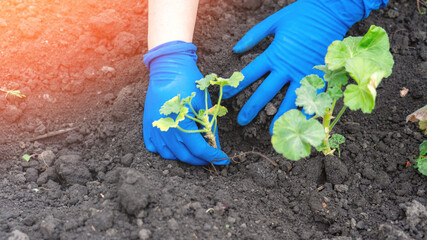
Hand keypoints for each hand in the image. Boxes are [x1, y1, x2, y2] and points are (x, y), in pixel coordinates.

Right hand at [143, 41, 228, 164]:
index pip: (199, 149)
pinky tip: (176, 146)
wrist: (168, 67)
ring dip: (184, 157)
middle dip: (200, 159)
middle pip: (185, 156)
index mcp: (182, 124)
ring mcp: (155, 129)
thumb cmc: (189, 82)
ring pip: (170, 155)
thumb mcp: (204, 104)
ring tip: (194, 151)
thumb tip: (215, 144)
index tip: (223, 159)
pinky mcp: (148, 125)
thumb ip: (209, 126)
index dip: (213, 156)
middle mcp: (167, 130)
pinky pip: (155, 147)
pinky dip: (166, 151)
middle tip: (211, 157)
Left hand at [223, 0, 387, 133]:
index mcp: (274, 54)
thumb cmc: (301, 14)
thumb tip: (236, 49)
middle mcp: (287, 68)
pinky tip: (301, 124)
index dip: (236, 86)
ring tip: (272, 132)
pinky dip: (307, 112)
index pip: (250, 74)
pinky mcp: (321, 76)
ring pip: (289, 101)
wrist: (331, 11)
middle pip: (265, 93)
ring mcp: (304, 74)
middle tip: (241, 122)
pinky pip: (312, 98)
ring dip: (279, 117)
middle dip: (251, 108)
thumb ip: (254, 35)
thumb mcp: (274, 21)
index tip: (225, 96)